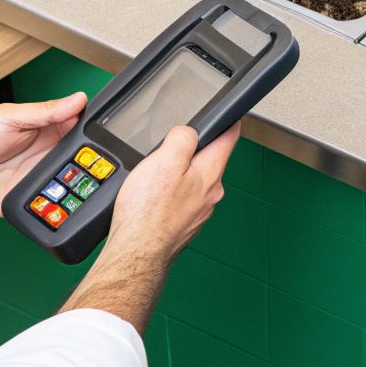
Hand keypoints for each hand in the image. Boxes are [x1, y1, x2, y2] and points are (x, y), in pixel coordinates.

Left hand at [0, 93, 86, 218]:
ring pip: (71, 177)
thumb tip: (76, 100)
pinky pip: (55, 200)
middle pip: (77, 152)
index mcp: (38, 127)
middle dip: (88, 151)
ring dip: (77, 173)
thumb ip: (43, 111)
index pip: (72, 122)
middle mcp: (41, 152)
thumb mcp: (6, 116)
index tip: (98, 122)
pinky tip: (66, 188)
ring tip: (81, 167)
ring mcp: (37, 176)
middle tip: (93, 148)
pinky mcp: (32, 199)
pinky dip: (63, 196)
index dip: (86, 122)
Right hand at [105, 122, 239, 266]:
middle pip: (209, 160)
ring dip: (178, 174)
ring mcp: (198, 211)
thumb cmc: (148, 212)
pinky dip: (170, 194)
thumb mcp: (165, 160)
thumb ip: (183, 138)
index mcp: (210, 174)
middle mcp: (210, 194)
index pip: (229, 139)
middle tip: (168, 148)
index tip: (228, 114)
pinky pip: (181, 199)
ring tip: (155, 177)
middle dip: (192, 150)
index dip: (228, 122)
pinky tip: (152, 198)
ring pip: (193, 181)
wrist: (136, 252)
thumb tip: (188, 132)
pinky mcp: (184, 223)